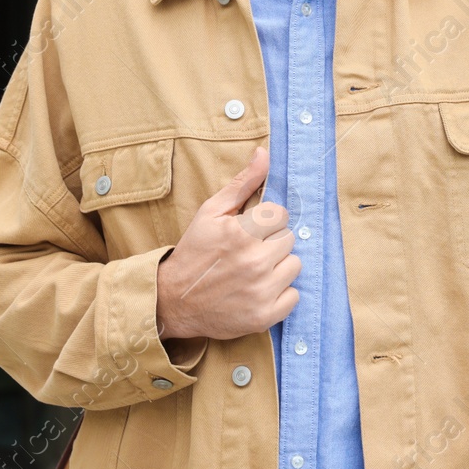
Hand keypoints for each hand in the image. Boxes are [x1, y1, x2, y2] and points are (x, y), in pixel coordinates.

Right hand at [155, 146, 300, 340]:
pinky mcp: (264, 315)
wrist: (174, 301)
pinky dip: (280, 294)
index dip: (265, 221)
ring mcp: (261, 291)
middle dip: (272, 242)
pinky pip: (294, 296)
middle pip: (289, 239)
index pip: (281, 214)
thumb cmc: (195, 252)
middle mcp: (254, 262)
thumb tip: (265, 153)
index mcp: (241, 233)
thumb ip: (242, 183)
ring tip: (254, 270)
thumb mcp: (211, 212)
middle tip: (248, 252)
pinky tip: (259, 290)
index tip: (249, 231)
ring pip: (295, 265)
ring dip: (278, 266)